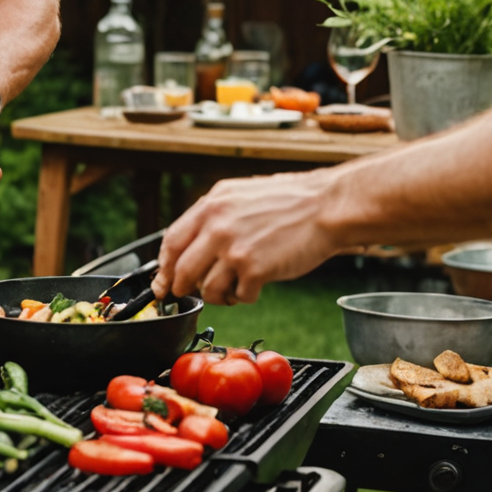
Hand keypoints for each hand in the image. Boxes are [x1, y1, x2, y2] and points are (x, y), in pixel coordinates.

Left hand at [152, 169, 345, 304]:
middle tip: (188, 294)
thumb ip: (214, 216)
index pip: (172, 241)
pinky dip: (245, 297)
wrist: (326, 207)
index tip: (164, 280)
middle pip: (182, 271)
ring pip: (208, 289)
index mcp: (211, 206)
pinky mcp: (255, 270)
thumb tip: (192, 244)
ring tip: (234, 288)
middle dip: (182, 288)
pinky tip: (256, 286)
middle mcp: (217, 227)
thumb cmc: (290, 201)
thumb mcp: (240, 195)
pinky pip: (239, 296)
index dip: (165, 266)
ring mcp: (234, 249)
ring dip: (219, 295)